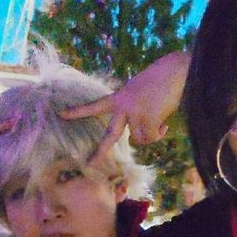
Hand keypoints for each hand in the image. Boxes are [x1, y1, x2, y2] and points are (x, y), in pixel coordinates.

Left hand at [59, 50, 190, 163]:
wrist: (175, 71)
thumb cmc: (160, 78)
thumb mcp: (138, 90)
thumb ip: (132, 106)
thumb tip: (138, 129)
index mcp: (119, 97)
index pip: (94, 106)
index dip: (77, 111)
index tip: (61, 115)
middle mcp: (124, 107)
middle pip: (110, 135)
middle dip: (101, 152)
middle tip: (90, 164)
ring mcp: (136, 114)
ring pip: (139, 139)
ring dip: (151, 135)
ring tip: (160, 125)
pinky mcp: (149, 120)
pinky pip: (152, 136)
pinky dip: (160, 133)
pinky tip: (166, 124)